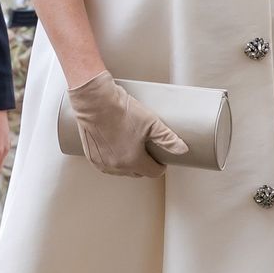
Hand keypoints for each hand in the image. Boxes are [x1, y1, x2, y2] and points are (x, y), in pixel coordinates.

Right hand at [66, 71, 186, 177]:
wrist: (94, 100)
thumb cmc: (120, 109)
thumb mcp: (150, 122)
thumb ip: (167, 138)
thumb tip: (182, 149)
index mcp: (133, 160)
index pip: (153, 172)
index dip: (160, 164)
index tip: (159, 157)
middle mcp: (117, 165)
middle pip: (137, 172)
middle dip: (144, 163)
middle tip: (145, 147)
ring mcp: (102, 162)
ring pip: (121, 170)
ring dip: (127, 162)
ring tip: (129, 145)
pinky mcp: (91, 156)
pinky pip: (107, 165)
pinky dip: (113, 159)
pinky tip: (115, 146)